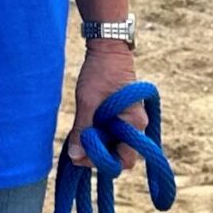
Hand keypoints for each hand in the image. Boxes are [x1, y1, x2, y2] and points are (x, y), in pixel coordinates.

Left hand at [65, 42, 144, 167]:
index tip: (80, 156)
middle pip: (119, 155)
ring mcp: (129, 121)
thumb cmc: (101, 72)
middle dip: (98, 157)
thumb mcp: (88, 102)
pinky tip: (82, 132)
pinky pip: (110, 135)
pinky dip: (97, 137)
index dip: (102, 163)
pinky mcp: (120, 116)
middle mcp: (136, 126)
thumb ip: (83, 130)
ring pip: (113, 146)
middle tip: (75, 151)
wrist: (107, 48)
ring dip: (96, 147)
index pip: (124, 159)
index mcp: (135, 123)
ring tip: (77, 140)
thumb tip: (75, 156)